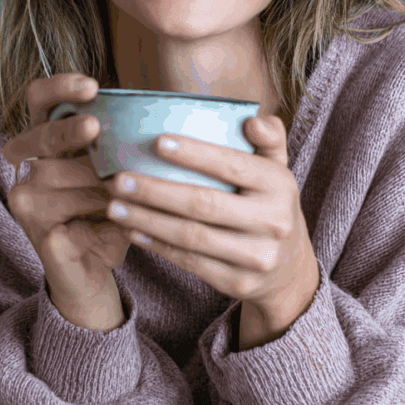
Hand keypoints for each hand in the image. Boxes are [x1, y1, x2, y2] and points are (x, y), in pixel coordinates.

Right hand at [2, 74, 131, 324]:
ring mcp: (27, 204)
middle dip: (68, 130)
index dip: (59, 87)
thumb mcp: (117, 169)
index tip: (92, 85)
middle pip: (42, 135)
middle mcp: (29, 169)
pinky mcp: (39, 237)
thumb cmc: (111, 211)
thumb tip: (152, 110)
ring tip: (128, 189)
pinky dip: (104, 216)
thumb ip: (120, 140)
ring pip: (62, 178)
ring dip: (100, 183)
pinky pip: (73, 217)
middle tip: (93, 127)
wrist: (97, 269)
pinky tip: (123, 220)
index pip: (39, 100)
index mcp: (47, 142)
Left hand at [103, 115, 318, 319]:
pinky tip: (132, 230)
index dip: (194, 154)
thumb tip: (252, 120)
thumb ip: (269, 138)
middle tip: (118, 180)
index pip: (232, 165)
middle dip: (155, 191)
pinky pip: (190, 261)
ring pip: (191, 236)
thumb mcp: (277, 168)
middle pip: (204, 204)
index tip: (157, 142)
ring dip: (147, 220)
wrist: (289, 267)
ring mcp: (257, 257)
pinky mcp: (238, 283)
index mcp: (280, 184)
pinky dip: (157, 245)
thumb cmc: (269, 203)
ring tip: (115, 206)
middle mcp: (273, 221)